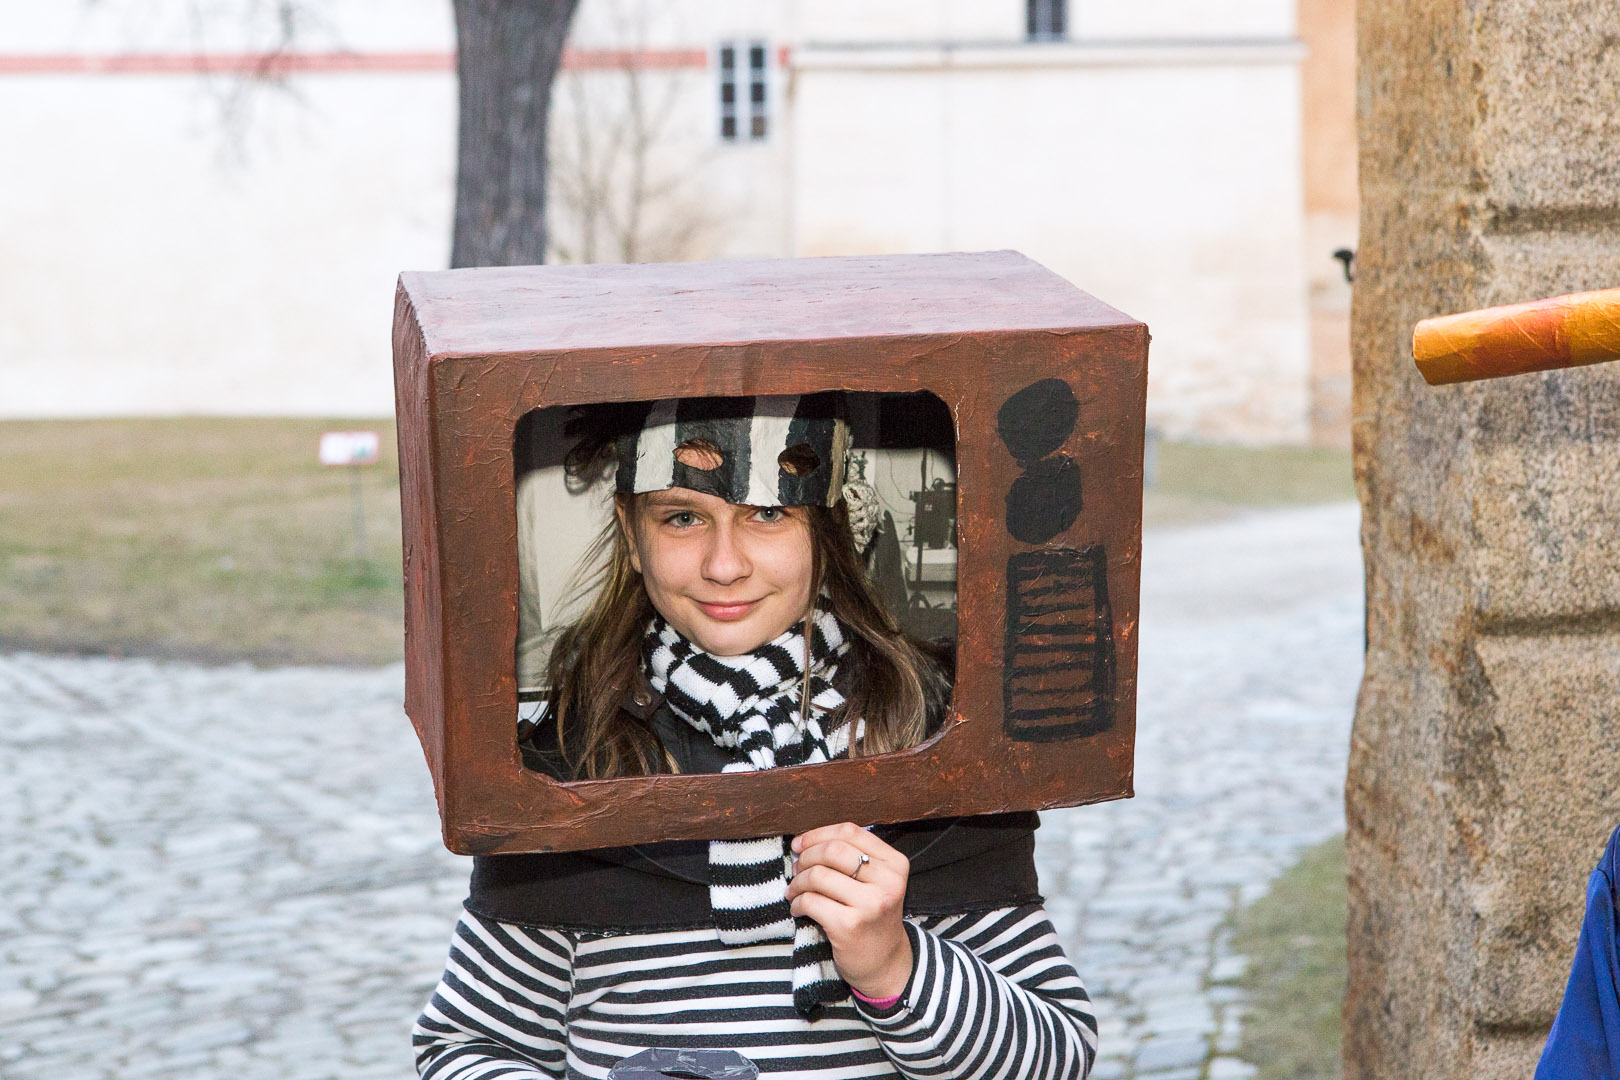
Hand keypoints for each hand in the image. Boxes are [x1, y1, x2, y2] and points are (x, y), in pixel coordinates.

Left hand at [787, 822, 912, 999]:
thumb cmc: (872, 916)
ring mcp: (870, 905)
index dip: (818, 834)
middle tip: (796, 869)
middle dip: (806, 857)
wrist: (885, 963)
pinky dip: (798, 903)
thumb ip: (853, 857)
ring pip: (818, 875)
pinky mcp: (850, 926)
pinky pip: (811, 901)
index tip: (799, 844)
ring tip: (794, 892)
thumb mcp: (876, 882)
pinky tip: (798, 909)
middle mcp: (888, 882)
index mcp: (895, 864)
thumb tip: (805, 841)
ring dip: (797, 882)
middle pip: (833, 850)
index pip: (850, 831)